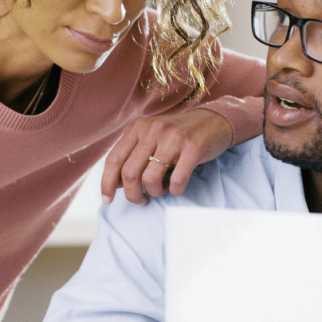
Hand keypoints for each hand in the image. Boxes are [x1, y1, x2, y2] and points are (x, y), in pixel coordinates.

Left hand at [101, 110, 234, 204]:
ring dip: (155, 192)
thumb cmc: (178, 136)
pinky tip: (176, 187)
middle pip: (129, 173)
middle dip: (132, 194)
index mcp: (138, 127)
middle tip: (140, 200)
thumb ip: (133, 156)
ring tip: (162, 189)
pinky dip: (175, 190)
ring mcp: (173, 138)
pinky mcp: (193, 148)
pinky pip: (177, 180)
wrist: (214, 121)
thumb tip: (115, 184)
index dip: (107, 183)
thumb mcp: (151, 139)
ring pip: (150, 179)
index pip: (114, 159)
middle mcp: (153, 130)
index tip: (107, 200)